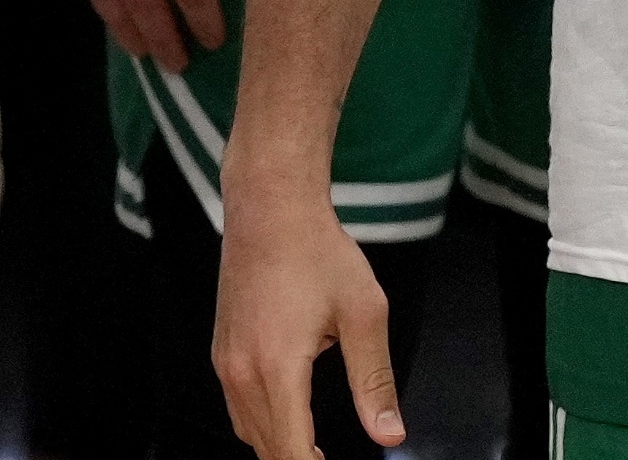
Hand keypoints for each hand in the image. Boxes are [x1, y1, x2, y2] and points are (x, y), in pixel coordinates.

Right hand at [215, 190, 404, 459]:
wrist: (272, 208)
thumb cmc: (321, 254)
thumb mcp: (364, 312)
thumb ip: (374, 380)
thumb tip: (391, 436)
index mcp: (277, 369)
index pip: (291, 452)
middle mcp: (241, 374)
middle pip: (267, 449)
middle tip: (329, 459)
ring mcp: (225, 364)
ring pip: (249, 433)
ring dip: (280, 446)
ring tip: (314, 450)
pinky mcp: (221, 353)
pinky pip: (238, 409)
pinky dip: (262, 424)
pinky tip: (289, 415)